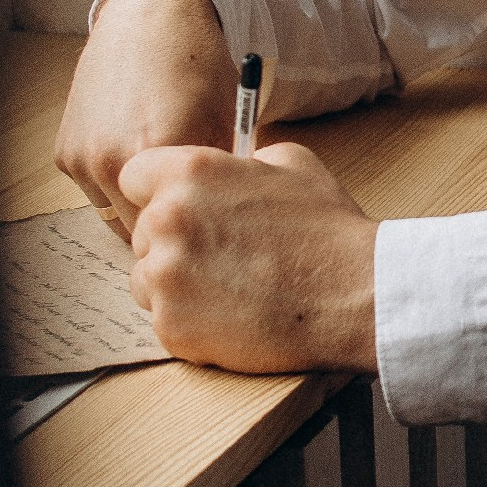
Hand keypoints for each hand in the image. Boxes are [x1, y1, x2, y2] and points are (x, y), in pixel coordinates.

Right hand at [55, 0, 236, 232]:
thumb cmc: (200, 68)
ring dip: (134, 205)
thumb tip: (220, 223)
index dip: (195, 228)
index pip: (180, 229)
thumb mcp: (227, 123)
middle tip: (184, 203)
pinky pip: (93, 190)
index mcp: (162, 151)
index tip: (205, 222)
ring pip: (114, 214)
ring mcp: (83, 158)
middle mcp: (112, 159)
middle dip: (163, 221)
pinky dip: (112, 183)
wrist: (153, 20)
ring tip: (159, 170)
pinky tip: (132, 148)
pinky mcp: (65, 153)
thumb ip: (219, 180)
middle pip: (142, 231)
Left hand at [122, 140, 378, 375]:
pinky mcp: (172, 325)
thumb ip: (246, 160)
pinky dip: (191, 322)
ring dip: (176, 284)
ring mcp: (165, 276)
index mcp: (190, 173)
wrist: (352, 295)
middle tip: (220, 256)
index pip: (134, 175)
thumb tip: (234, 167)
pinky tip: (232, 315)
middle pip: (142, 232)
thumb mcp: (293, 164)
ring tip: (228, 289)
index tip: (181, 207)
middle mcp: (167, 220)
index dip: (158, 191)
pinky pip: (164, 320)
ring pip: (147, 278)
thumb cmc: (327, 230)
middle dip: (173, 242)